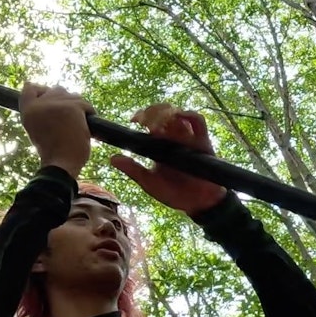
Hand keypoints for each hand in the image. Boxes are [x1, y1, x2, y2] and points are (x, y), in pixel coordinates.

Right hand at [20, 82, 94, 177]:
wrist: (60, 164)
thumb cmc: (51, 151)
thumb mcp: (35, 130)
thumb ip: (39, 113)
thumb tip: (49, 97)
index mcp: (28, 111)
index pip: (29, 87)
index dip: (42, 90)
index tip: (50, 97)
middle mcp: (39, 104)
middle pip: (57, 89)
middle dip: (66, 101)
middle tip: (70, 118)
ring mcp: (56, 103)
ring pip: (73, 96)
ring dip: (79, 108)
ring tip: (77, 126)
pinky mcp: (73, 107)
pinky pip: (86, 105)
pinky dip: (89, 114)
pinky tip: (87, 127)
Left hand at [110, 103, 226, 215]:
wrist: (197, 204)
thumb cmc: (173, 192)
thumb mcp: (149, 182)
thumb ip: (133, 170)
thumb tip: (112, 158)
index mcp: (160, 143)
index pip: (150, 121)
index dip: (141, 116)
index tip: (133, 120)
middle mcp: (174, 137)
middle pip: (163, 113)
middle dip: (153, 112)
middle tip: (144, 121)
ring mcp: (188, 137)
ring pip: (178, 113)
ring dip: (167, 113)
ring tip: (158, 124)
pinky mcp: (202, 141)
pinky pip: (198, 121)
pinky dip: (189, 115)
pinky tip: (179, 117)